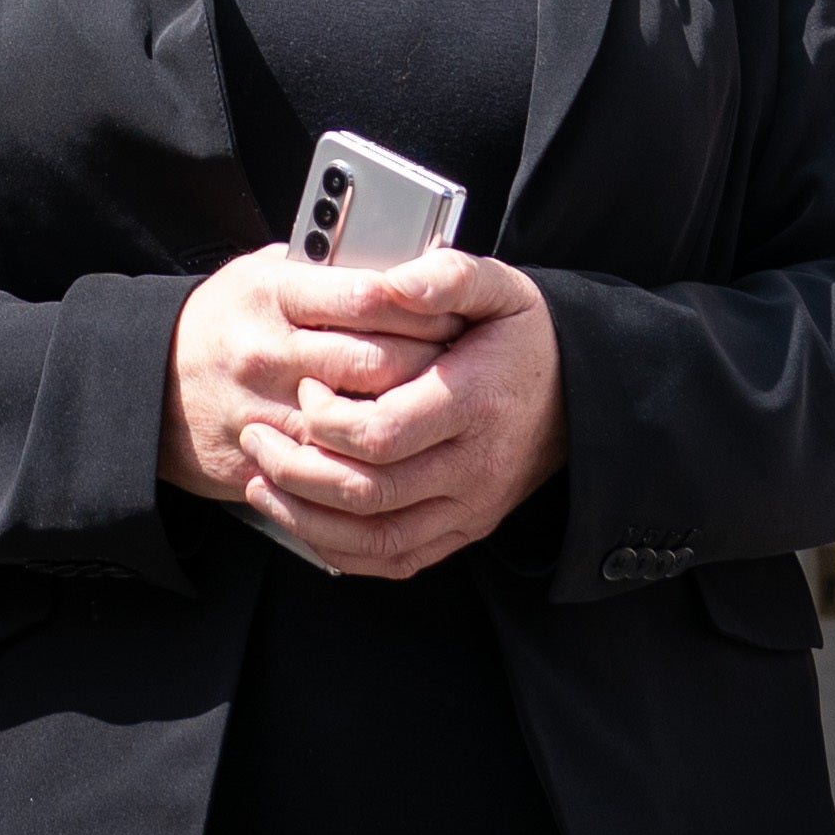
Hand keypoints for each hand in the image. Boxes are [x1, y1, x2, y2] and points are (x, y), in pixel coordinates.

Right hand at [163, 243, 461, 505]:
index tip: (452, 309)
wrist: (149, 384)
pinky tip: (394, 443)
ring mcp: (263, 410)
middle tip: (462, 359)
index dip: (421, 305)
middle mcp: (267, 351)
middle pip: (377, 363)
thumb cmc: (224, 320)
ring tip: (438, 402)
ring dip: (408, 415)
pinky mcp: (260, 458)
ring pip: (362, 422)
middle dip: (431, 363)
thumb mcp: (262, 274)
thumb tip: (397, 265)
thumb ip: (324, 270)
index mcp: (272, 294)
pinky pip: (333, 466)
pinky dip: (371, 457)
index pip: (368, 296)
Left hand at [229, 249, 565, 579]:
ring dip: (305, 517)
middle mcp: (474, 466)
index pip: (381, 434)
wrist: (578, 395)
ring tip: (261, 480)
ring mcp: (470, 507)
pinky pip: (396, 560)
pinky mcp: (464, 530)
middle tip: (256, 437)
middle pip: (368, 492)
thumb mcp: (499, 287)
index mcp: (475, 403)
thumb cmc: (520, 336)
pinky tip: (302, 520)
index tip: (306, 387)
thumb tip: (392, 282)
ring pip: (375, 538)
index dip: (325, 418)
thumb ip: (447, 274)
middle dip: (296, 469)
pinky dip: (340, 549)